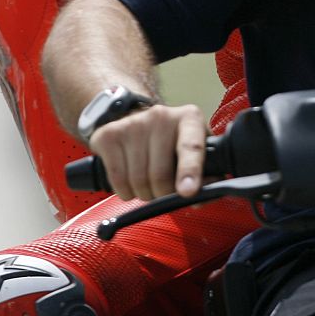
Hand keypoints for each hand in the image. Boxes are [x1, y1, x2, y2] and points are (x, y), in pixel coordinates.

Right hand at [86, 102, 208, 199]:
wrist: (137, 118)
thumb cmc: (171, 141)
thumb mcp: (194, 148)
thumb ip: (206, 173)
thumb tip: (203, 199)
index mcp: (189, 118)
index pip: (191, 146)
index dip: (189, 171)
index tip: (188, 192)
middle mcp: (161, 116)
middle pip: (160, 175)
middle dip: (162, 195)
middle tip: (163, 192)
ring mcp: (133, 124)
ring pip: (137, 181)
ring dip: (143, 194)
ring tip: (147, 184)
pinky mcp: (109, 135)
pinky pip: (117, 179)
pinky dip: (125, 192)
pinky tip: (130, 182)